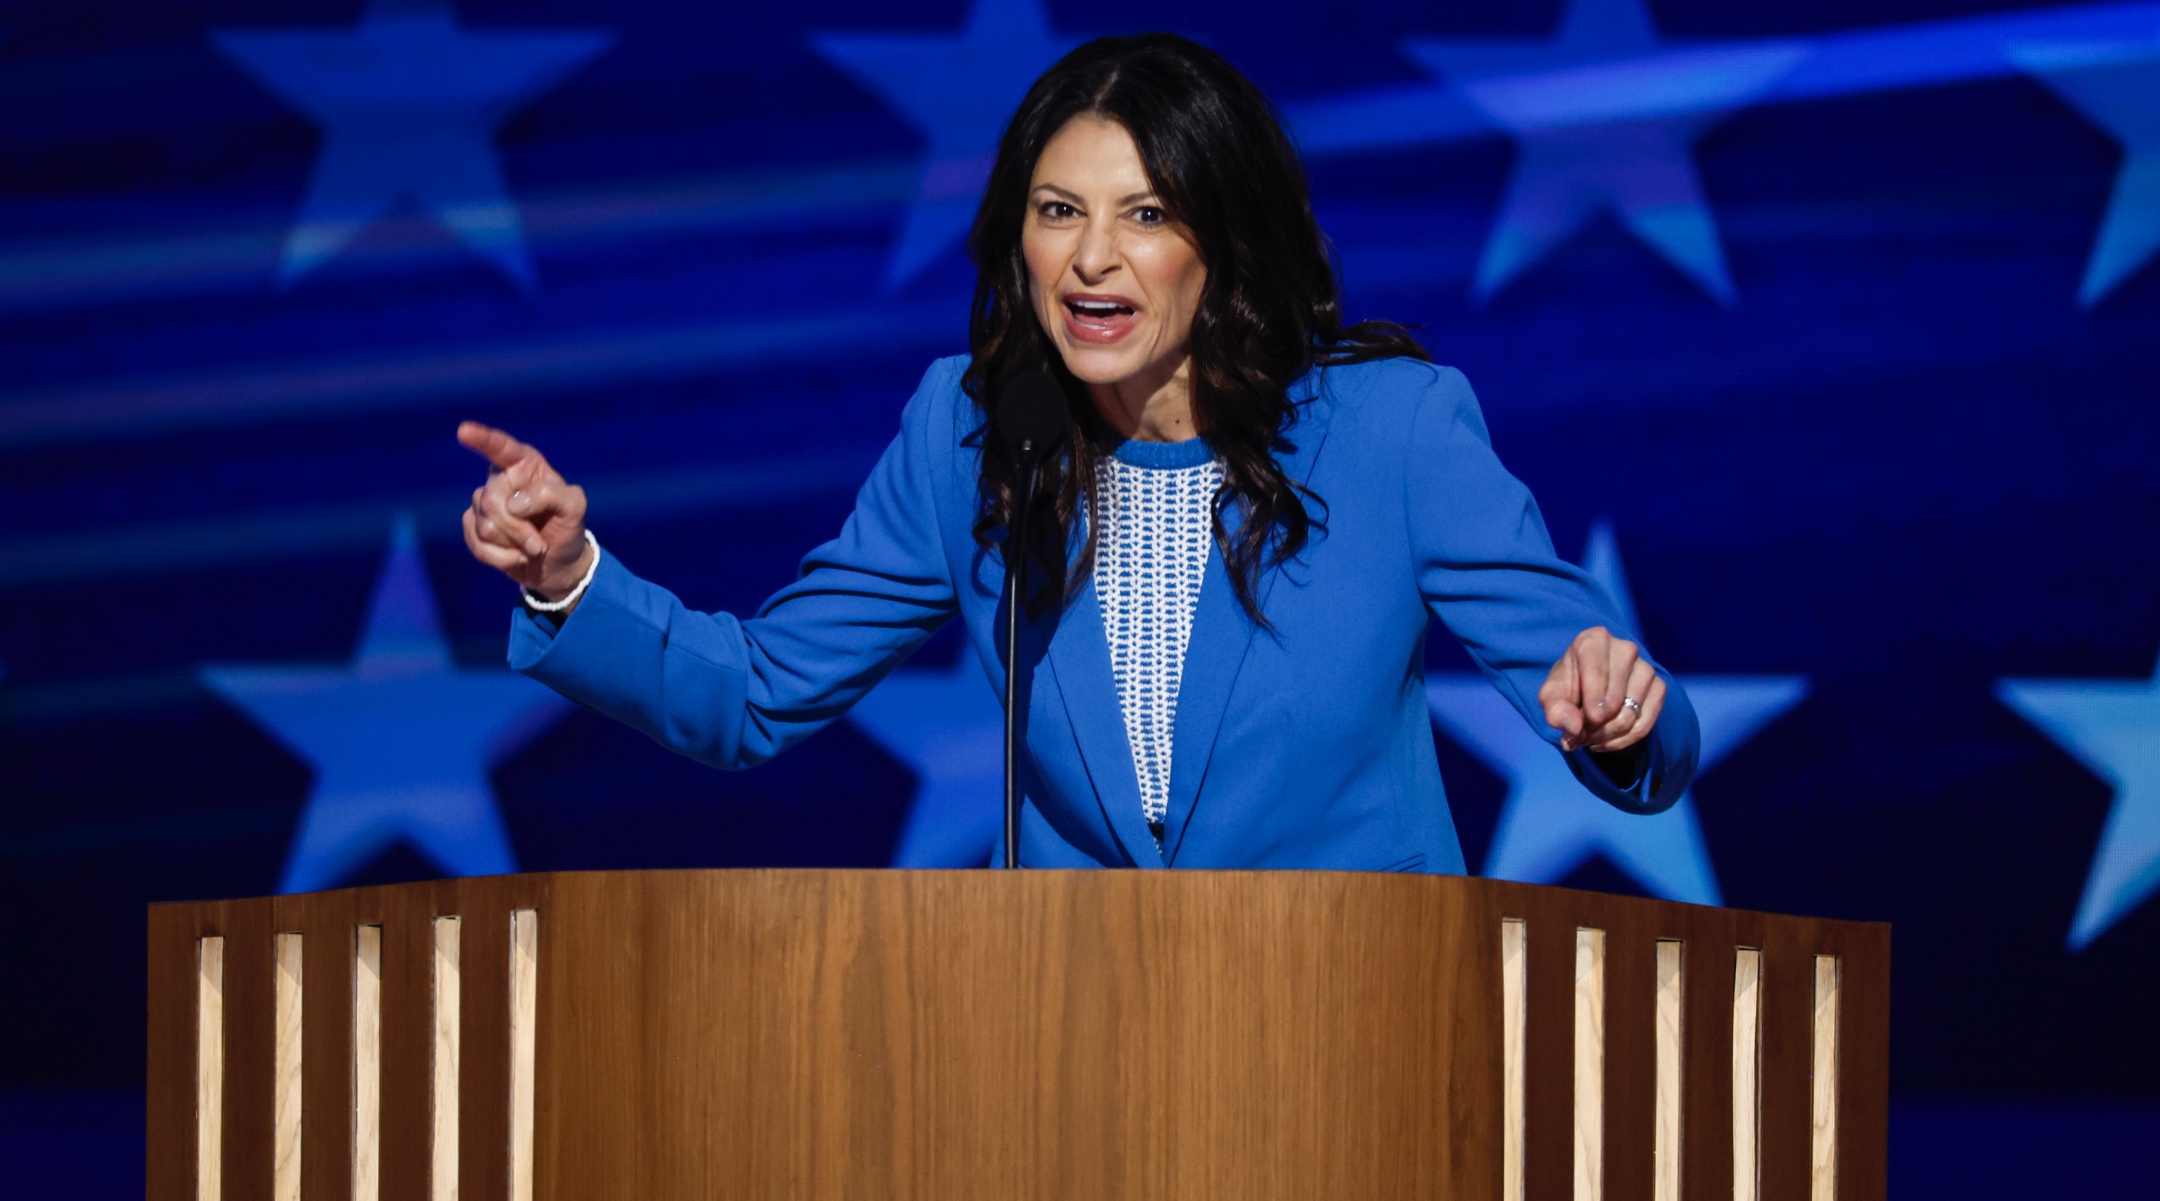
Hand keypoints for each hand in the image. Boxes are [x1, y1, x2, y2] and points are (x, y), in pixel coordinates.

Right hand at [456, 422, 591, 601]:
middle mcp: (500, 479)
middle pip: (491, 501)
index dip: (482, 439)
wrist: (558, 565)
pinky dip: (501, 558)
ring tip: (532, 547)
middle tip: (539, 544)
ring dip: (513, 545)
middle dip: (518, 528)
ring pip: (485, 526)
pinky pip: (476, 544)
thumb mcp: (574, 508)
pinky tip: (516, 556)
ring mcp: (483, 503)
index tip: (463, 431)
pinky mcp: (473, 526)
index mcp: (525, 465)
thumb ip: (551, 494)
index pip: (502, 448)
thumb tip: (514, 503)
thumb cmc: (567, 529)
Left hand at [1538, 626, 1664, 753]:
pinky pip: (1645, 723)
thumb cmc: (1567, 688)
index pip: (1597, 672)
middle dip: (1594, 727)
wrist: (1587, 690)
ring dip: (1607, 735)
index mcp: (1594, 640)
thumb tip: (1575, 728)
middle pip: (1615, 702)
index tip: (1583, 720)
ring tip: (1590, 736)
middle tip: (1578, 736)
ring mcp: (1646, 667)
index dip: (1590, 702)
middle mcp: (1625, 648)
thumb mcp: (1551, 697)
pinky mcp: (1658, 687)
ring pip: (1631, 715)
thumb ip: (1556, 710)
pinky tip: (1607, 740)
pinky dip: (1624, 740)